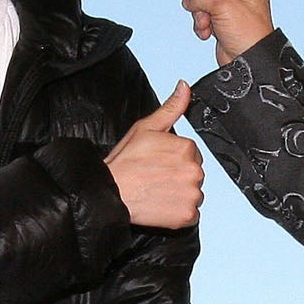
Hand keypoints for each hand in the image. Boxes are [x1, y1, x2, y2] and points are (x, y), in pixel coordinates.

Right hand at [105, 83, 202, 227]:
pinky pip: (191, 215)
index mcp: (187, 148)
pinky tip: (162, 205)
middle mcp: (194, 171)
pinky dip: (179, 213)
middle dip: (178, 176)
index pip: (190, 154)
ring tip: (157, 192)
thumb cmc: (124, 163)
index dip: (173, 159)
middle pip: (194, 174)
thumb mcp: (145, 128)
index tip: (158, 163)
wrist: (109, 193)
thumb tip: (184, 88)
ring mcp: (192, 194)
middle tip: (156, 178)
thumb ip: (171, 108)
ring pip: (193, 194)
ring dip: (179, 195)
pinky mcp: (187, 215)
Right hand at [183, 0, 274, 64]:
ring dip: (199, 11)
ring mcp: (229, 6)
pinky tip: (207, 33)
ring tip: (209, 23)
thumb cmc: (248, 34)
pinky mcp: (219, 22)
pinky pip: (199, 15)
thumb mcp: (222, 4)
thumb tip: (190, 3)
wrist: (249, 66)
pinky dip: (199, 24)